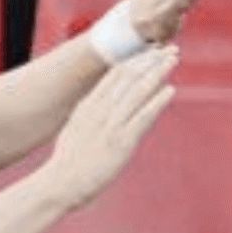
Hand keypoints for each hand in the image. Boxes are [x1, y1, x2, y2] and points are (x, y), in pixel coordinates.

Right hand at [44, 48, 176, 208]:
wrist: (58, 184)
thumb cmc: (66, 165)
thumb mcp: (75, 132)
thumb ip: (89, 120)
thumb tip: (97, 114)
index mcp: (88, 105)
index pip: (114, 74)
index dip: (135, 60)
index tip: (150, 50)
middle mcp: (99, 110)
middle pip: (128, 76)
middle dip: (150, 60)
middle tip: (169, 47)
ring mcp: (110, 125)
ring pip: (138, 90)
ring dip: (157, 72)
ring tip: (173, 59)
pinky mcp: (120, 142)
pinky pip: (142, 116)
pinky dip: (157, 101)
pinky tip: (170, 90)